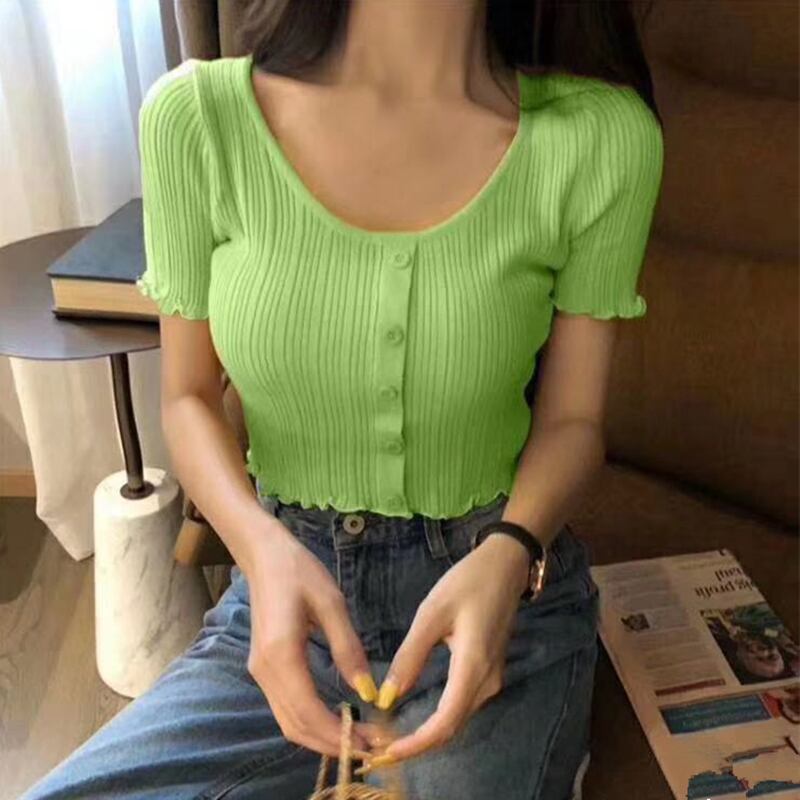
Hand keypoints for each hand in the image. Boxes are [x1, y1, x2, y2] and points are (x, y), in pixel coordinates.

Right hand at [243, 519, 384, 756]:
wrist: (264, 555)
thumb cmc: (300, 572)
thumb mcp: (331, 604)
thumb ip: (348, 649)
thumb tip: (369, 691)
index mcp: (281, 654)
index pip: (308, 711)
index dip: (339, 734)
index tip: (372, 742)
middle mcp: (265, 671)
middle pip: (296, 726)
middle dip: (333, 742)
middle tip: (373, 746)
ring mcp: (261, 672)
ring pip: (289, 722)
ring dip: (322, 737)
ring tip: (360, 736)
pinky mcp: (264, 669)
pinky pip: (286, 708)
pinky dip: (311, 722)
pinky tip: (338, 718)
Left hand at [366, 533, 530, 767]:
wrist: (505, 566)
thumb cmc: (468, 582)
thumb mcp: (431, 613)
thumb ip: (410, 655)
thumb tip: (387, 697)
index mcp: (474, 666)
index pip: (445, 722)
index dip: (417, 744)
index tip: (387, 754)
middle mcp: (487, 682)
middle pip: (451, 728)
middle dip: (416, 745)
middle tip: (378, 749)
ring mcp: (492, 679)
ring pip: (456, 720)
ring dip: (426, 735)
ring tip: (390, 737)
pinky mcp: (488, 673)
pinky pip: (461, 706)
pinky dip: (437, 720)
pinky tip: (414, 719)